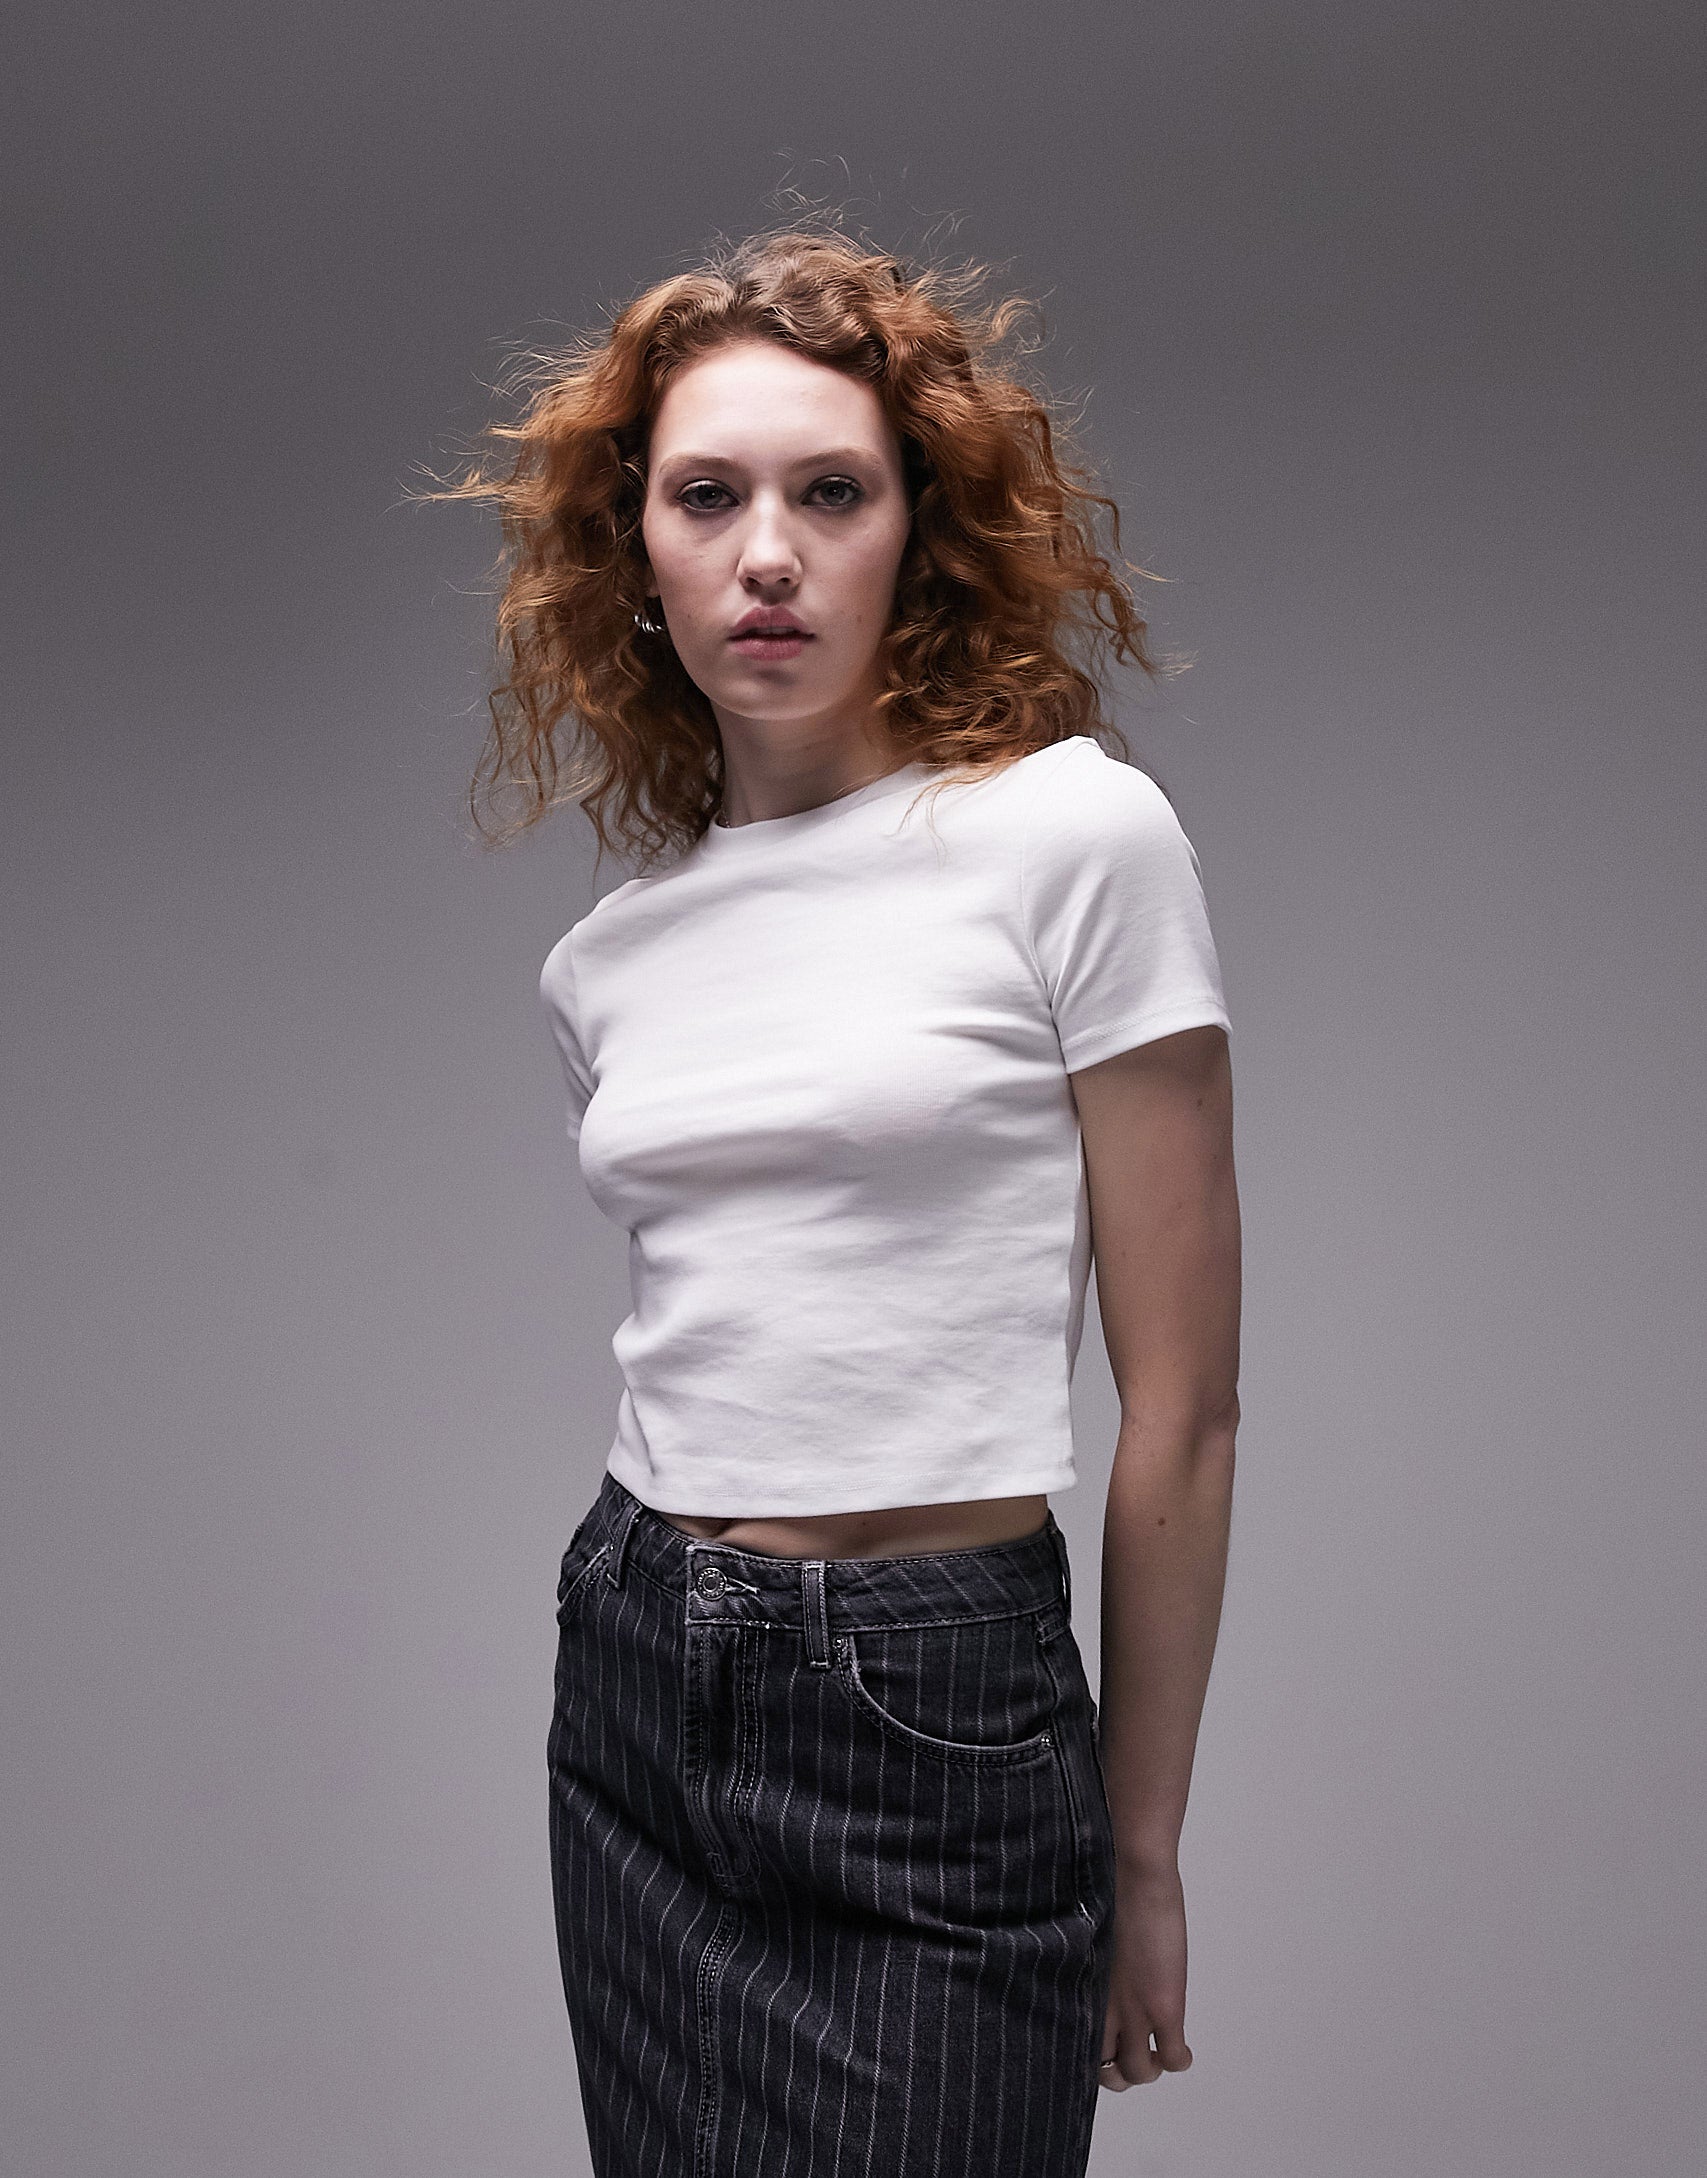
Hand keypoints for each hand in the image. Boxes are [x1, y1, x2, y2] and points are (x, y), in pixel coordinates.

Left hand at [1097, 1856, 1192, 2088]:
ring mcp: (1134, 2011)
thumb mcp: (1080, 1936)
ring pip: (1139, 2072)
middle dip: (1119, 2072)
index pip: (1074, 2047)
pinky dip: (1180, 2061)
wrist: (1130, 1872)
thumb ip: (1082, 1964)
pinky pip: (1174, 2058)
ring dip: (1150, 2069)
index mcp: (1077, 1991)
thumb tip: (1084, 1969)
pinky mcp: (1165, 2006)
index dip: (1090, 2055)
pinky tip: (1182, 2050)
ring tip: (1158, 2054)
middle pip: (1104, 2071)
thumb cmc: (1102, 1889)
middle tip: (1132, 2055)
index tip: (1102, 2048)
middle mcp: (1101, 2009)